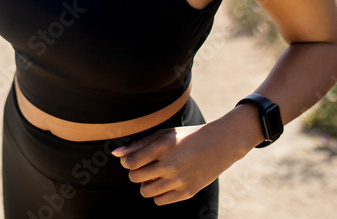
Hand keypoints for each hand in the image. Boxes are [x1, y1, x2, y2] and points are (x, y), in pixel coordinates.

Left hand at [112, 124, 238, 204]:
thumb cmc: (187, 136)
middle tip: (146, 167)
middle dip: (136, 172)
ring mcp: (180, 180)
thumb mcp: (164, 134)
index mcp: (163, 146)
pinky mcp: (188, 192)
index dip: (127, 162)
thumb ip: (138, 144)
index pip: (130, 163)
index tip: (132, 160)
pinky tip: (165, 183)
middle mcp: (170, 164)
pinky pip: (160, 201)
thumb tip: (115, 154)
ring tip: (155, 175)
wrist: (221, 143)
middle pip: (135, 177)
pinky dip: (158, 193)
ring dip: (146, 184)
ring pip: (145, 191)